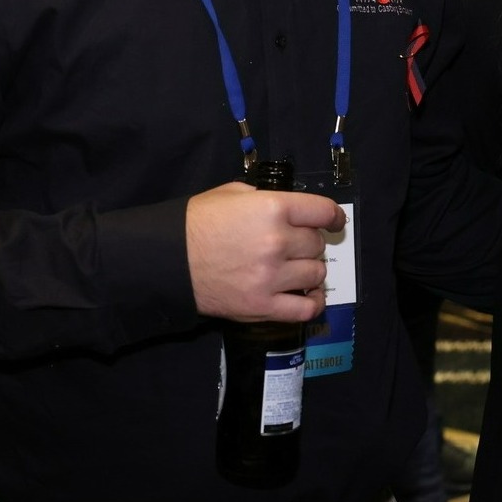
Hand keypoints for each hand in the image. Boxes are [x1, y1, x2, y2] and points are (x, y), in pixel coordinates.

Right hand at [185, 182, 343, 322]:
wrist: (168, 260)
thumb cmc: (198, 222)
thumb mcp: (234, 193)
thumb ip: (268, 199)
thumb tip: (294, 210)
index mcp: (272, 208)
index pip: (323, 211)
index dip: (333, 216)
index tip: (334, 222)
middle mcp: (277, 242)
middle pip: (317, 244)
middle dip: (308, 242)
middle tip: (291, 245)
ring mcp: (272, 277)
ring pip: (316, 273)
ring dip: (308, 270)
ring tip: (293, 268)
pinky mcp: (263, 306)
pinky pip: (306, 308)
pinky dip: (313, 302)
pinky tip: (309, 294)